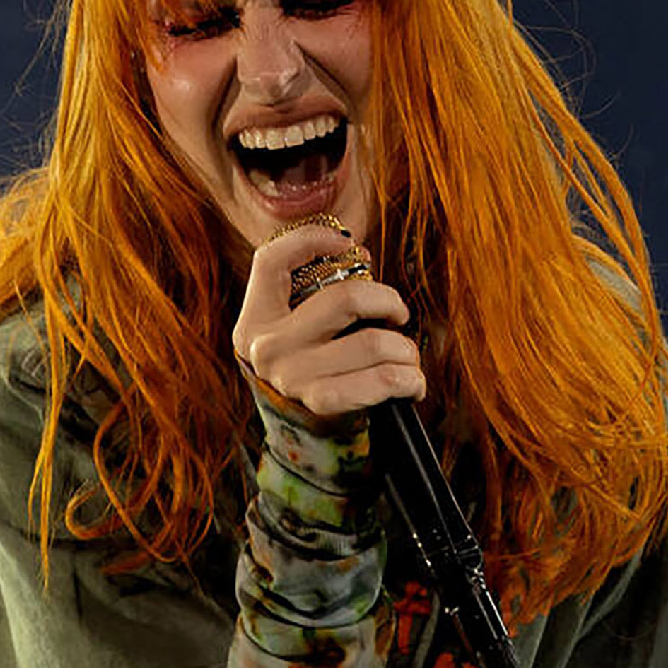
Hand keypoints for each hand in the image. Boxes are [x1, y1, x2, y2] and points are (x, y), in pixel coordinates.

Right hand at [231, 220, 424, 419]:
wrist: (302, 429)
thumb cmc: (310, 361)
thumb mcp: (296, 323)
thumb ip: (317, 285)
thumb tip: (358, 255)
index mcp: (256, 318)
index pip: (271, 261)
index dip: (310, 239)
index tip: (346, 244)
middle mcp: (268, 346)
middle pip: (345, 299)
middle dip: (388, 302)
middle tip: (398, 314)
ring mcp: (293, 376)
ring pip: (374, 341)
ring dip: (405, 348)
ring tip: (406, 355)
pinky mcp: (322, 402)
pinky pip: (383, 381)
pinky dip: (410, 378)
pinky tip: (412, 380)